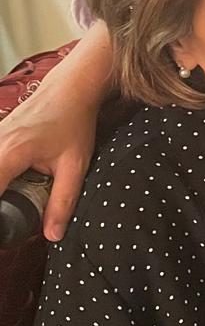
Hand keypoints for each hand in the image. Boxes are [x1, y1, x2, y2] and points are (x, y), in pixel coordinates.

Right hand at [0, 44, 104, 239]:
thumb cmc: (74, 123)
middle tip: (10, 221)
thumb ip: (63, 202)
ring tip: (13, 204)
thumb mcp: (75, 165)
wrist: (70, 88)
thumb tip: (53, 236)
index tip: (4, 232)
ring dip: (1, 191)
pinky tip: (10, 189)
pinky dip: (0, 178)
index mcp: (10, 153)